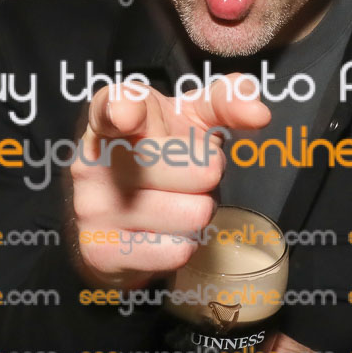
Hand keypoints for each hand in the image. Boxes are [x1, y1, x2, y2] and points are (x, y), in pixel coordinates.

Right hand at [70, 76, 270, 287]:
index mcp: (112, 116)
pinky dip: (186, 243)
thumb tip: (257, 113)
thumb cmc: (161, 153)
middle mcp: (94, 161)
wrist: (116, 213)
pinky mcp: (102, 252)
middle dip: (209, 173)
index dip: (123, 109)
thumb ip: (226, 100)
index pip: (110, 106)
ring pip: (194, 214)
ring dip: (200, 210)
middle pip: (198, 169)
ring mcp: (94, 208)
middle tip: (188, 173)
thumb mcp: (190, 116)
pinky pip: (179, 250)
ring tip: (177, 201)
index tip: (129, 115)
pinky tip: (164, 230)